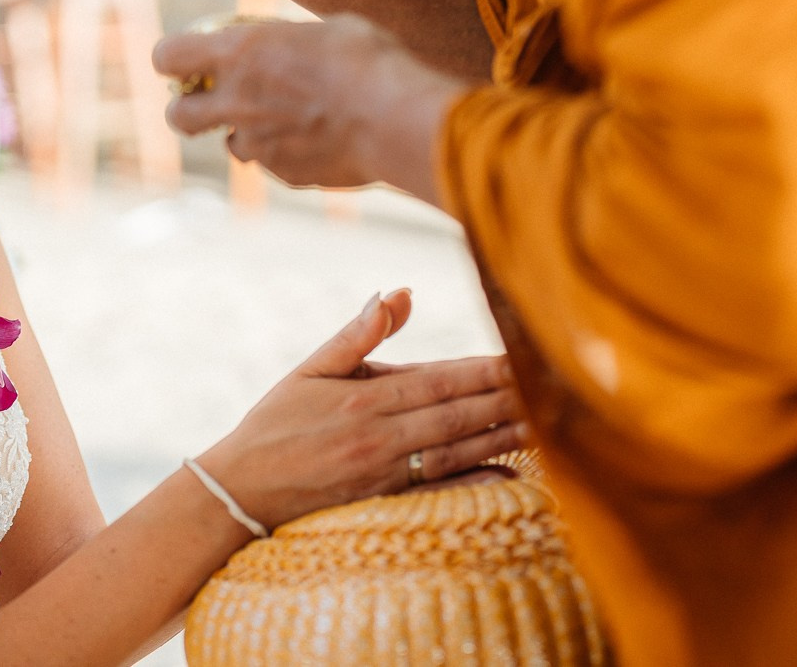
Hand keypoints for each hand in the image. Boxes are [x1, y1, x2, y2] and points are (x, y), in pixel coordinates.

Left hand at [153, 16, 464, 194]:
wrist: (395, 118)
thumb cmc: (367, 59)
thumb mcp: (325, 29)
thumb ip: (292, 41)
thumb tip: (292, 45)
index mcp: (239, 53)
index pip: (169, 55)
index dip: (171, 58)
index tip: (185, 60)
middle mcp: (236, 102)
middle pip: (178, 116)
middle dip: (187, 111)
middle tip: (210, 105)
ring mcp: (258, 144)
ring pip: (232, 146)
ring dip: (248, 135)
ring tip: (289, 121)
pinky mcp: (284, 174)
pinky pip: (275, 166)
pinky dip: (289, 156)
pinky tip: (324, 141)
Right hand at [196, 289, 529, 531]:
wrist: (239, 490)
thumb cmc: (275, 423)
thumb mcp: (308, 369)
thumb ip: (357, 334)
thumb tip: (399, 293)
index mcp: (365, 399)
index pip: (441, 380)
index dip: (486, 369)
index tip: (525, 355)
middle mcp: (381, 438)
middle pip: (460, 415)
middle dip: (511, 399)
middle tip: (556, 385)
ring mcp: (386, 475)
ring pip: (459, 451)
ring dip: (506, 436)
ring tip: (551, 423)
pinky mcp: (385, 502)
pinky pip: (442, 491)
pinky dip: (478, 481)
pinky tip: (512, 474)